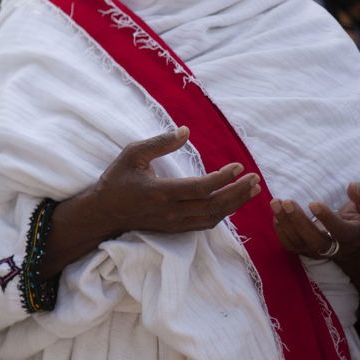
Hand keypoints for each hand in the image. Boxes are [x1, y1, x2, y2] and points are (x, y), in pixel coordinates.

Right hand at [41, 127, 260, 277]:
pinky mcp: (175, 228)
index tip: (238, 166)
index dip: (222, 178)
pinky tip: (231, 203)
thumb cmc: (117, 180)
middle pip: (214, 205)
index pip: (201, 187)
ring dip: (235, 204)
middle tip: (255, 180)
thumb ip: (159, 143)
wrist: (104, 212)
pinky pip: (205, 223)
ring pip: (213, 217)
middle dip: (238, 193)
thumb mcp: (132, 154)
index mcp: (160, 191)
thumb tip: (186, 131)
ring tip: (251, 191)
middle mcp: (170, 211)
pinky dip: (222, 214)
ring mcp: (174, 222)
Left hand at [272, 182, 359, 260]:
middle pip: (315, 241)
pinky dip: (280, 232)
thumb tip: (353, 186)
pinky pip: (290, 246)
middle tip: (287, 202)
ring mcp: (317, 251)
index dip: (327, 219)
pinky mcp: (304, 250)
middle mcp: (335, 248)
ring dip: (285, 223)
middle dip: (299, 221)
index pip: (340, 232)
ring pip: (299, 243)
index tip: (313, 203)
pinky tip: (276, 216)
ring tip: (275, 203)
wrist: (354, 244)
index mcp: (353, 236)